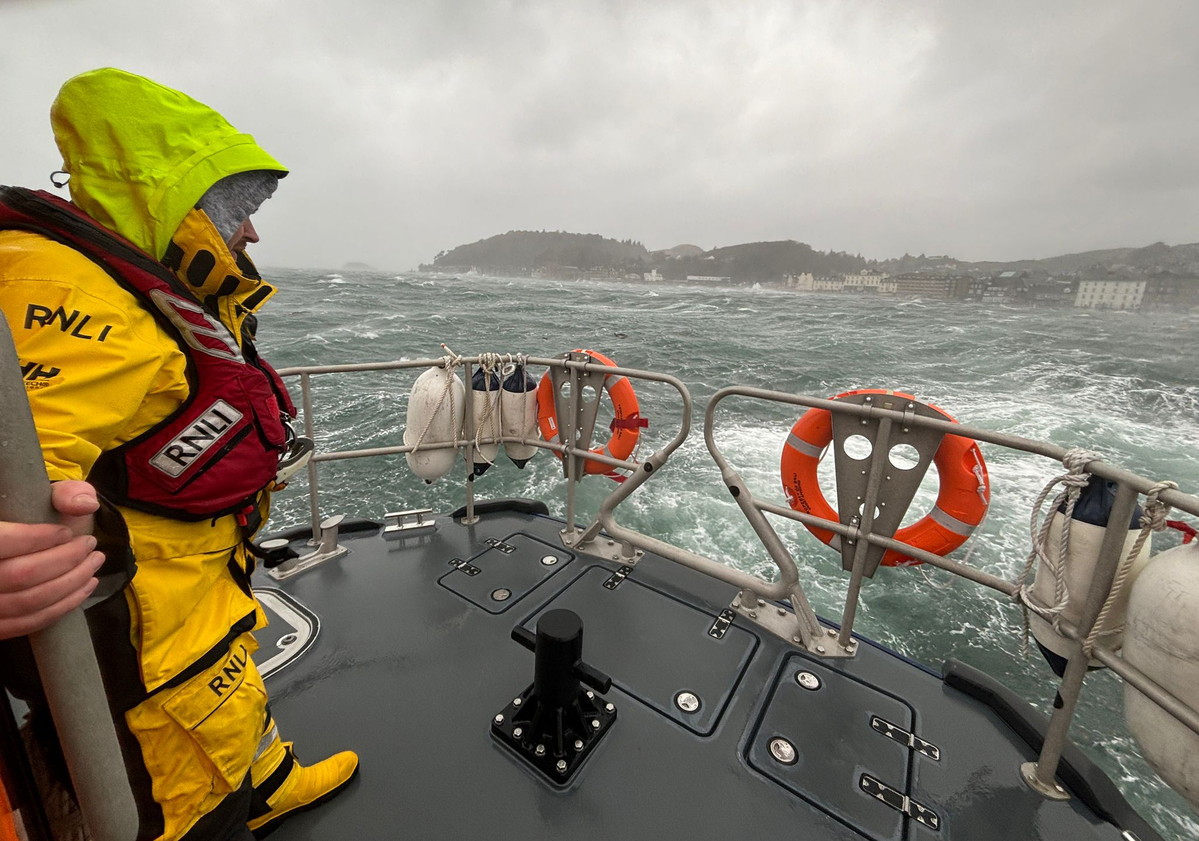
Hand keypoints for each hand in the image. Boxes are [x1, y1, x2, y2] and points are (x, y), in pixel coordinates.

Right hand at [0, 481, 104, 638]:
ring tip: (94, 564)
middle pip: (22, 574)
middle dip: (66, 561)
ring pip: (28, 602)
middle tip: (91, 546)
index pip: (2, 542)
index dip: (39, 538)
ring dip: (71, 584)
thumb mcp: (36, 497)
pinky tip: (83, 588)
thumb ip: (62, 494)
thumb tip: (86, 505)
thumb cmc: (24, 518)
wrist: (12, 547)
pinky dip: (61, 607)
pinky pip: (26, 624)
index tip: (66, 532)